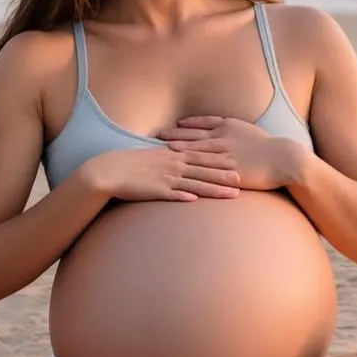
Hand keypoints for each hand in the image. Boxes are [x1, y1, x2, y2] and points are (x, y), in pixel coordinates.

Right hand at [79, 145, 240, 201]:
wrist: (111, 170)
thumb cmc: (134, 164)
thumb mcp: (157, 157)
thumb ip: (174, 158)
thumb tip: (187, 160)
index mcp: (175, 155)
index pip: (203, 157)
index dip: (222, 160)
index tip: (239, 162)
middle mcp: (174, 164)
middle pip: (205, 170)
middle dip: (225, 174)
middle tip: (245, 178)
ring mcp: (166, 177)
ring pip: (195, 184)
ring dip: (215, 189)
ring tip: (233, 194)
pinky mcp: (156, 190)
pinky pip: (173, 194)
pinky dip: (185, 197)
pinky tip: (198, 201)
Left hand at [157, 116, 292, 191]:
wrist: (284, 159)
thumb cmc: (270, 147)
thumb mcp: (251, 132)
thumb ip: (237, 132)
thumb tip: (229, 133)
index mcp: (230, 126)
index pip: (203, 123)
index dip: (187, 125)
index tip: (174, 125)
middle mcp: (223, 136)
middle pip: (193, 134)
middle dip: (175, 135)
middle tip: (157, 135)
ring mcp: (224, 152)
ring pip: (195, 148)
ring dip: (178, 148)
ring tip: (162, 148)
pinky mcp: (226, 167)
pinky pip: (204, 165)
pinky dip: (190, 163)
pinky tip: (178, 164)